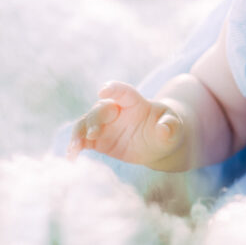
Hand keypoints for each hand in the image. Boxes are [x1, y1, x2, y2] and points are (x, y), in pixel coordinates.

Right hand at [67, 81, 184, 167]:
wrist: (157, 143)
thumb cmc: (167, 129)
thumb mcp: (174, 128)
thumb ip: (170, 126)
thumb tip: (164, 130)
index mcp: (135, 102)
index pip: (123, 92)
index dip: (114, 89)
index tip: (103, 90)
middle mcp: (116, 110)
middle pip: (100, 109)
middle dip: (94, 119)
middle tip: (92, 134)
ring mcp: (105, 124)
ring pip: (86, 123)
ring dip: (79, 133)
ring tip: (75, 147)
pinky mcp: (98, 140)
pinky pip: (83, 140)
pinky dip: (75, 146)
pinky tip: (71, 157)